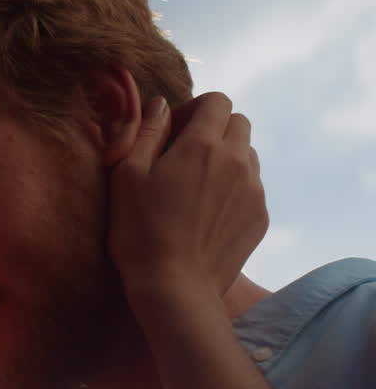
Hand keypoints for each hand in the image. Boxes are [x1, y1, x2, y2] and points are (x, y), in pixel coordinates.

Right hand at [108, 92, 266, 297]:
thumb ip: (146, 133)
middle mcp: (237, 160)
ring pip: (248, 154)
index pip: (217, 101)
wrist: (175, 287)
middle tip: (184, 156)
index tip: (173, 132)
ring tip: (197, 187)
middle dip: (214, 129)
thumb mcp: (127, 175)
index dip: (195, 109)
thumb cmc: (140, 230)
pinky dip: (233, 189)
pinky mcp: (260, 217)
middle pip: (239, 123)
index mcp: (202, 144)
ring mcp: (254, 190)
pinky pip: (252, 187)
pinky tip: (207, 214)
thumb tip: (161, 105)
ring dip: (226, 158)